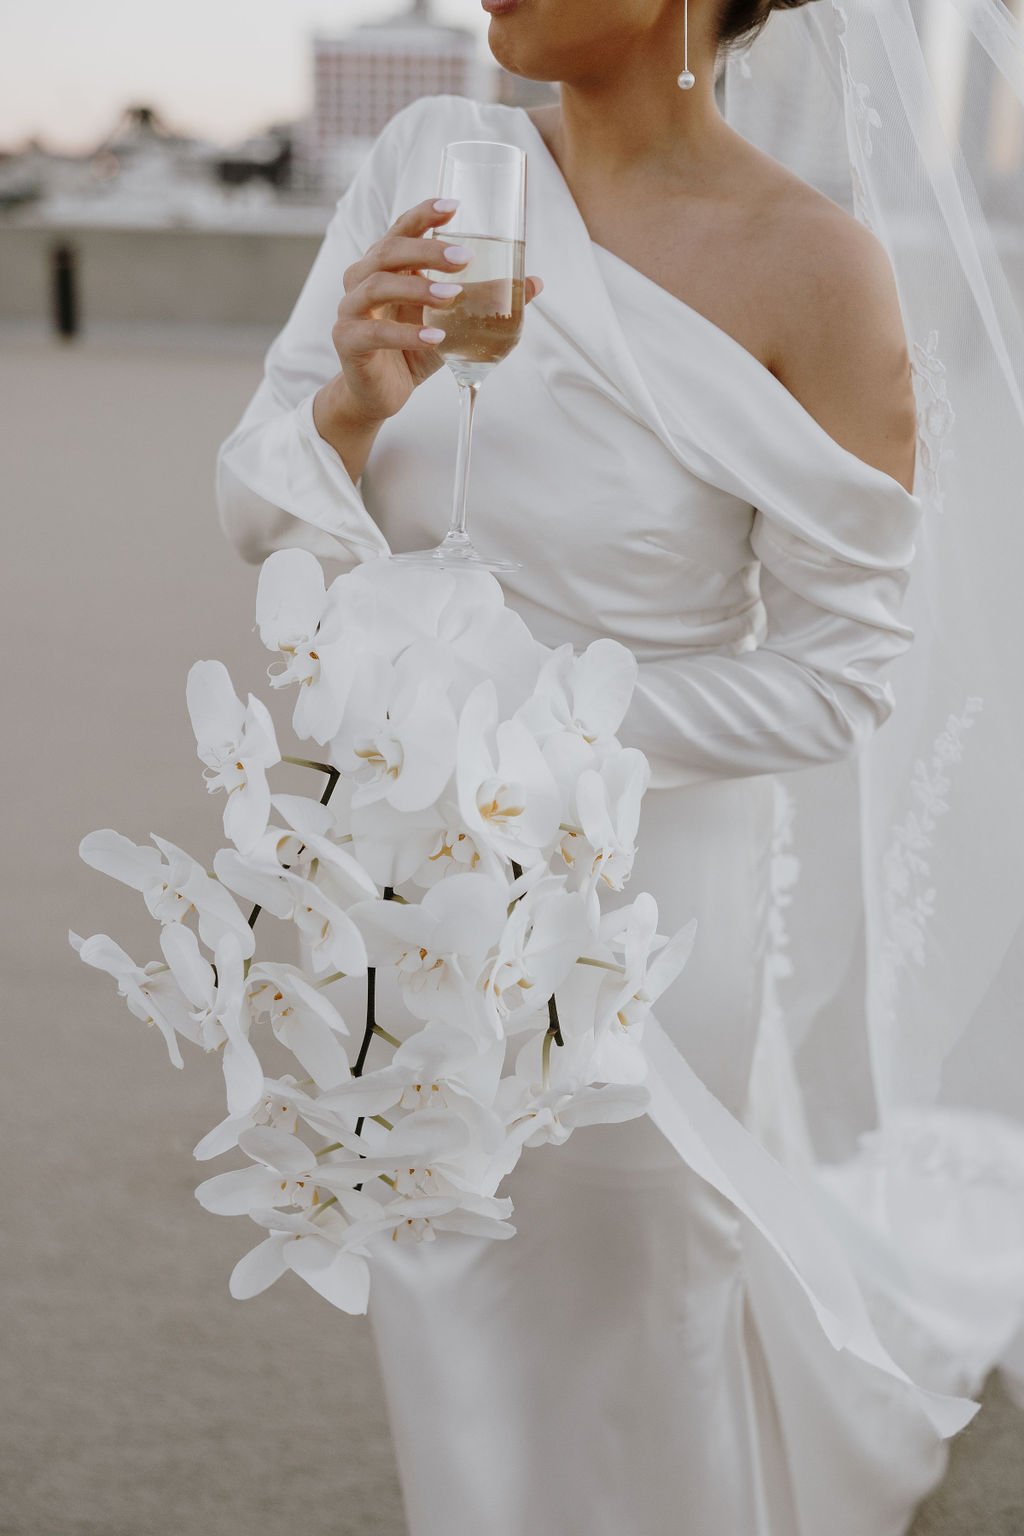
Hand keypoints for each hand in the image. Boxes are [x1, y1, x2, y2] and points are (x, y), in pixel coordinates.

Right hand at [323, 197, 543, 430]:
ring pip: (378, 285)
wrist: (379, 395)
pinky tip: (436, 338)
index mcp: (386, 266)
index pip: (402, 229)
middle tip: (464, 258)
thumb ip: (486, 300)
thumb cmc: (413, 351)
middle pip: (389, 251)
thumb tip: (535, 281)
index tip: (455, 205)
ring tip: (453, 296)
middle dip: (427, 250)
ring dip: (418, 288)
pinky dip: (407, 334)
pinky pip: (376, 333)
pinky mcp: (348, 342)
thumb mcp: (454, 323)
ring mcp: (351, 309)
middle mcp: (363, 279)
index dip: (424, 213)